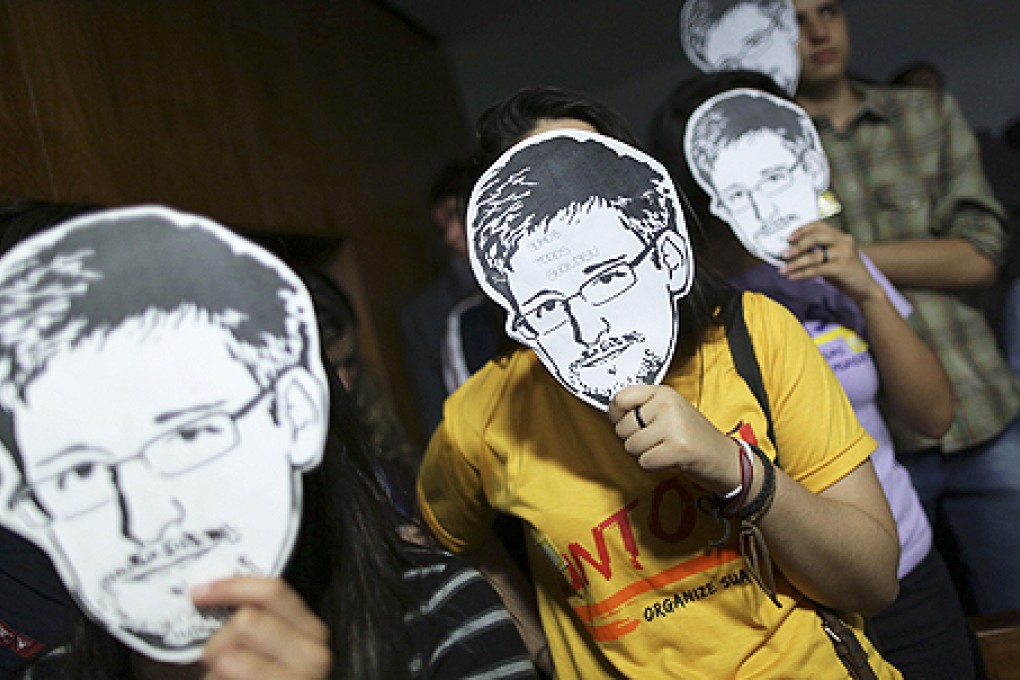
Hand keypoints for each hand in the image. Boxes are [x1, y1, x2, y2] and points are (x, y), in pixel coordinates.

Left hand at [192, 576, 330, 679]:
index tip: (197, 592)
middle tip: (219, 663)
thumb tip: (206, 591)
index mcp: (311, 631)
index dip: (230, 586)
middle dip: (219, 640)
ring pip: (230, 656)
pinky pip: (222, 678)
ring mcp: (301, 679)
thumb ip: (248, 620)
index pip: (273, 592)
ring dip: (214, 673)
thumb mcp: (257, 649)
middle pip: (247, 621)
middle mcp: (314, 655)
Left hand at [608, 384, 741, 494]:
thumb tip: (611, 410)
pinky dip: (654, 466)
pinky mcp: (678, 448)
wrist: (724, 457)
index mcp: (663, 392)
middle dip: (634, 439)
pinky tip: (669, 459)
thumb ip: (643, 407)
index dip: (616, 415)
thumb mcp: (669, 411)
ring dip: (645, 454)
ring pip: (632, 446)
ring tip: (664, 448)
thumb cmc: (693, 436)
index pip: (620, 398)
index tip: (626, 422)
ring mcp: (673, 425)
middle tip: (656, 440)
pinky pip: (645, 461)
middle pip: (623, 427)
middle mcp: (667, 404)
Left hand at [779, 221, 881, 303]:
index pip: (818, 225)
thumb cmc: (844, 273)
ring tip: (783, 270)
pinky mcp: (842, 267)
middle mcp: (843, 240)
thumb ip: (817, 251)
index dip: (801, 230)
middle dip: (796, 246)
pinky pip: (817, 269)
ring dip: (795, 263)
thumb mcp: (831, 258)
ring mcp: (844, 253)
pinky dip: (802, 274)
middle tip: (783, 255)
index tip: (788, 239)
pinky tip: (793, 277)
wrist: (865, 289)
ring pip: (814, 255)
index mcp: (840, 235)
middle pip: (815, 237)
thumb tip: (790, 252)